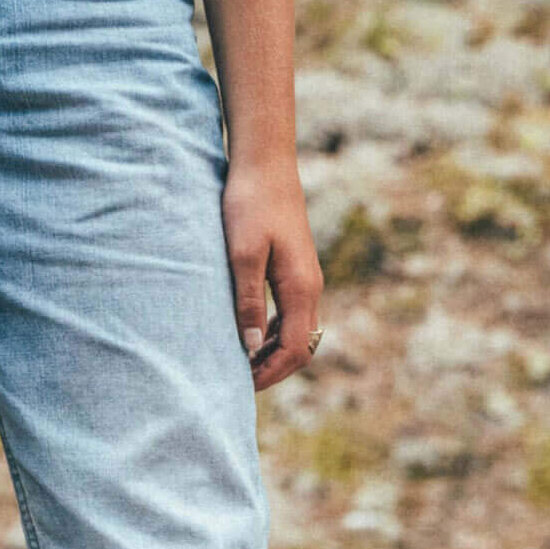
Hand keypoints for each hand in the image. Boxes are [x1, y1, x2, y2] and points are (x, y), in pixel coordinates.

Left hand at [224, 161, 323, 391]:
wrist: (265, 163)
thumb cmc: (249, 204)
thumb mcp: (241, 254)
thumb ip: (247, 301)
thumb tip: (249, 346)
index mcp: (301, 288)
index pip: (294, 349)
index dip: (269, 373)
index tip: (240, 386)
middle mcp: (310, 287)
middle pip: (302, 347)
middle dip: (274, 369)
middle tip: (239, 382)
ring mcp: (305, 279)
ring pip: (298, 332)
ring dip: (273, 353)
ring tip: (239, 363)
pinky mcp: (295, 270)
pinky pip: (291, 315)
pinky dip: (273, 333)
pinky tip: (247, 334)